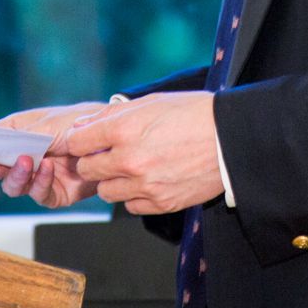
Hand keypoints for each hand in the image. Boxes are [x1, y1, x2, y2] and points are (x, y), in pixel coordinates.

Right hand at [0, 102, 104, 207]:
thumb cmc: (78, 123)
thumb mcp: (46, 122)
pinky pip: (38, 194)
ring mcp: (36, 178)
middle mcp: (21, 158)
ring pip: (12, 187)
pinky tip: (47, 168)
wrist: (112, 138)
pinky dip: (40, 182)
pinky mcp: (53, 194)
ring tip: (26, 161)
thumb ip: (18, 133)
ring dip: (15, 175)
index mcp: (15, 136)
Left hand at [57, 92, 222, 215]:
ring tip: (133, 167)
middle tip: (112, 154)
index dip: (82, 140)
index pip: (77, 142)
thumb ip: (112, 115)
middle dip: (95, 161)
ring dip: (114, 180)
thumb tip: (82, 127)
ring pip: (106, 191)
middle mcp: (130, 160)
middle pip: (87, 169)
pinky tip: (149, 180)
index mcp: (124, 129)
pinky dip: (134, 195)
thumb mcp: (151, 102)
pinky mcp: (160, 203)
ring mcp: (144, 185)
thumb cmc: (194, 114)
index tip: (90, 140)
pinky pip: (130, 205)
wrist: (231, 139)